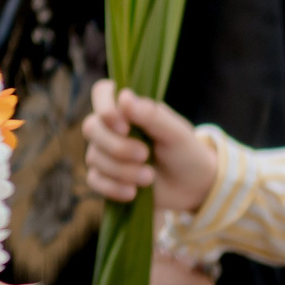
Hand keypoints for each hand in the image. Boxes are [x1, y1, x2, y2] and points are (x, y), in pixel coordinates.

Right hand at [83, 80, 215, 212]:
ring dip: (122, 171)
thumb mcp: (175, 132)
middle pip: (92, 127)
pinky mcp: (104, 177)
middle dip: (117, 146)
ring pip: (94, 157)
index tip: (124, 127)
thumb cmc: (185, 152)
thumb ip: (151, 115)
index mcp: (128, 108)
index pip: (102, 92)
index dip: (105, 107)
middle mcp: (111, 127)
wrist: (192, 187)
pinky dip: (113, 188)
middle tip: (145, 155)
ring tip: (149, 177)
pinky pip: (94, 180)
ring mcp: (105, 151)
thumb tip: (124, 97)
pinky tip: (133, 192)